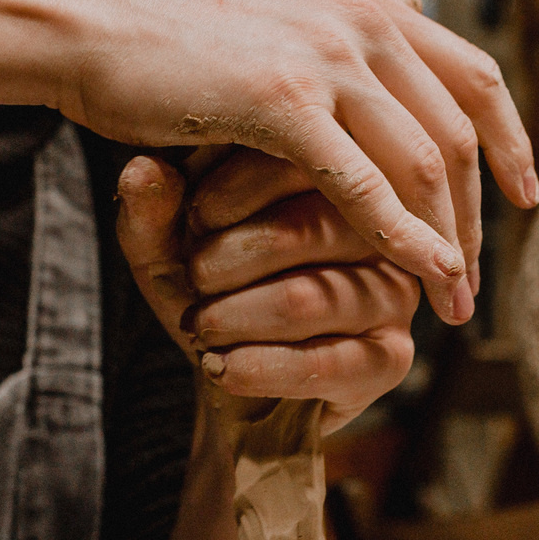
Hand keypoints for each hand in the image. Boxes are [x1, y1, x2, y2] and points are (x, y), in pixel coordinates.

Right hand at [72, 0, 533, 325]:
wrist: (91, 25)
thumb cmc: (170, 39)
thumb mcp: (277, 20)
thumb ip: (340, 39)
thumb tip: (402, 41)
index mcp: (367, 4)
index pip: (473, 75)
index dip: (509, 140)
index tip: (523, 195)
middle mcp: (362, 22)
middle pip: (456, 132)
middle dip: (477, 214)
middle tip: (477, 278)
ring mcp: (325, 60)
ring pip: (422, 163)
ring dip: (449, 240)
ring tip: (455, 300)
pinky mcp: (283, 104)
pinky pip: (364, 186)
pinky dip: (403, 240)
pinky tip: (421, 280)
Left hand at [114, 149, 418, 433]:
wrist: (231, 375)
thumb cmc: (209, 290)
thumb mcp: (166, 246)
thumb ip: (151, 210)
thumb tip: (142, 171)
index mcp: (339, 177)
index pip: (294, 164)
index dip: (224, 195)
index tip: (189, 223)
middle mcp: (381, 228)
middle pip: (304, 229)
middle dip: (225, 262)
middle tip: (193, 282)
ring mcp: (395, 293)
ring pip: (305, 298)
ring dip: (232, 319)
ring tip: (199, 328)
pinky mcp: (393, 358)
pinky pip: (324, 362)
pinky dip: (258, 368)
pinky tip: (221, 369)